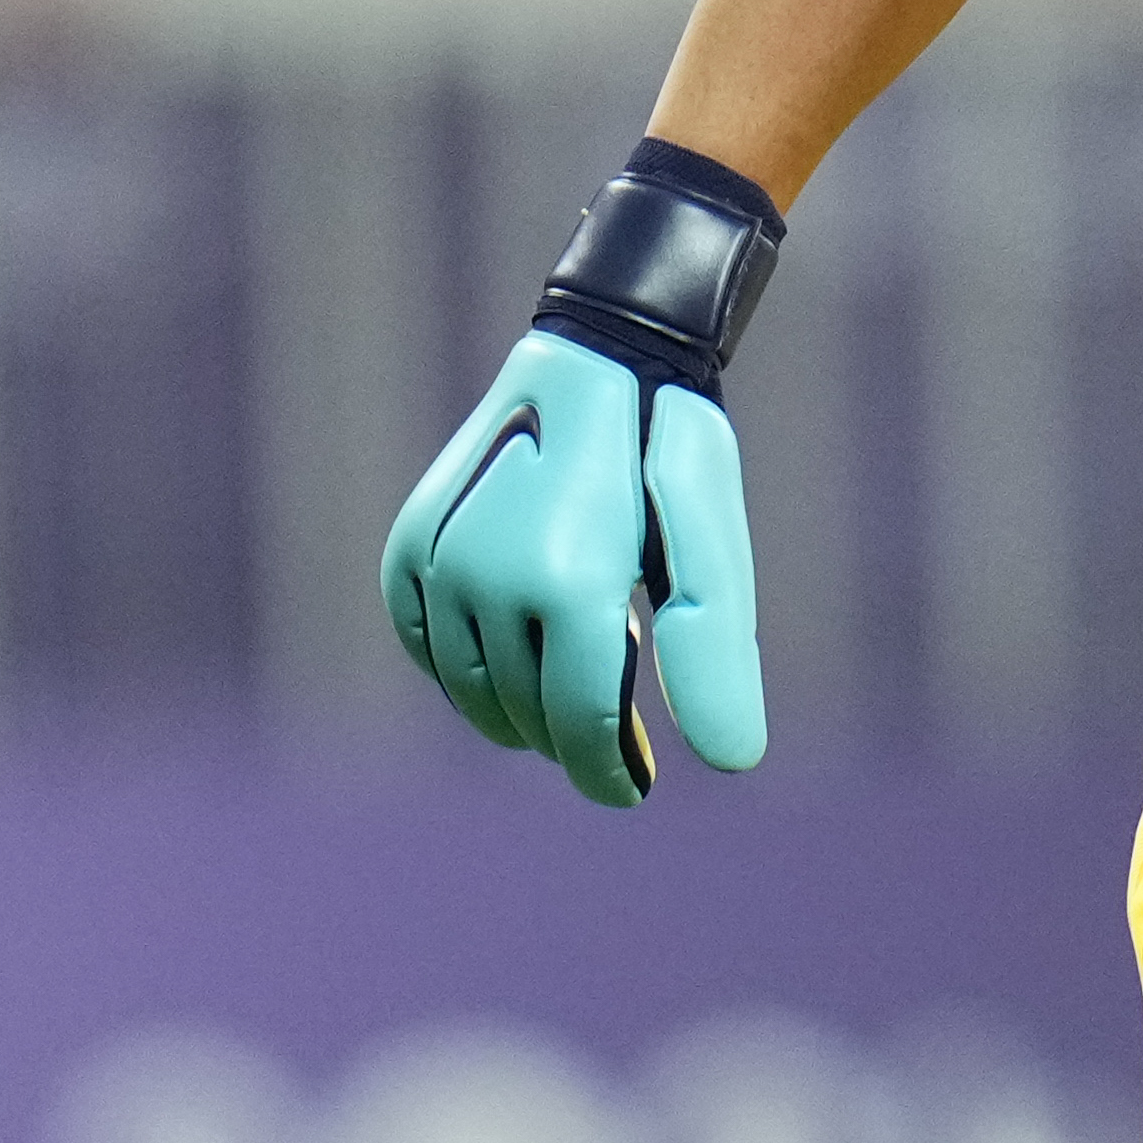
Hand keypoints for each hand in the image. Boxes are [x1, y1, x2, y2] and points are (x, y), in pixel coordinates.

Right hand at [382, 332, 765, 804]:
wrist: (602, 353)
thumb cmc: (671, 454)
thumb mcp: (713, 546)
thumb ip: (713, 651)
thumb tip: (734, 762)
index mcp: (573, 581)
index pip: (580, 726)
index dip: (607, 773)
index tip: (631, 789)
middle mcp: (490, 576)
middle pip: (529, 716)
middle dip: (575, 736)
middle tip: (617, 724)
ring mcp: (438, 561)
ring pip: (474, 693)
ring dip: (522, 709)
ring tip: (572, 678)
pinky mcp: (407, 548)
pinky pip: (426, 648)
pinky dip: (466, 671)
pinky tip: (511, 653)